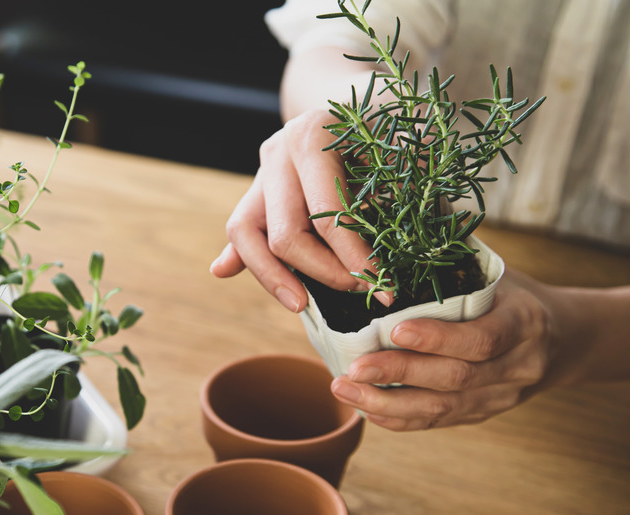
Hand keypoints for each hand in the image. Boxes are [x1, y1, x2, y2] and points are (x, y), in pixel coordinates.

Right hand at [210, 109, 391, 311]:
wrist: (356, 94)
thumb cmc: (387, 123)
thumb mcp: (404, 142)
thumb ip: (405, 185)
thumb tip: (404, 241)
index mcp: (311, 137)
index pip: (327, 217)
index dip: (355, 259)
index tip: (383, 286)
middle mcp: (278, 152)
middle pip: (284, 234)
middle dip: (322, 272)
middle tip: (359, 290)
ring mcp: (261, 170)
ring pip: (245, 233)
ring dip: (271, 276)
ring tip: (301, 305)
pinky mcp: (256, 189)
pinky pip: (240, 228)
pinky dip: (237, 254)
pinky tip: (223, 272)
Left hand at [329, 270, 563, 430]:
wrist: (564, 340)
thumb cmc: (514, 295)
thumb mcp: (498, 273)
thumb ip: (456, 261)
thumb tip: (403, 226)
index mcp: (525, 323)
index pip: (482, 338)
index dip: (438, 338)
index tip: (394, 331)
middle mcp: (518, 366)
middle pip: (456, 378)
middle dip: (399, 374)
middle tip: (353, 368)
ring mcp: (502, 397)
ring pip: (443, 408)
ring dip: (388, 403)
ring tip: (345, 390)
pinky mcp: (483, 414)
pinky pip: (439, 422)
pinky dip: (400, 418)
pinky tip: (366, 408)